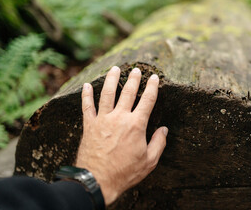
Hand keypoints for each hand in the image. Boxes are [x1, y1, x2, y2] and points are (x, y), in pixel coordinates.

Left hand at [76, 66, 167, 205]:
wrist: (97, 180)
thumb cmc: (125, 172)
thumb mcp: (149, 161)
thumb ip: (159, 143)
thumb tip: (164, 129)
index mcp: (136, 125)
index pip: (147, 100)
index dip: (152, 87)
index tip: (154, 78)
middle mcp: (119, 117)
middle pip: (128, 93)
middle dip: (134, 79)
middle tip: (137, 69)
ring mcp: (103, 120)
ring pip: (107, 94)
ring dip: (112, 80)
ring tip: (115, 69)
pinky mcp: (89, 126)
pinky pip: (87, 106)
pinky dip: (86, 95)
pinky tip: (87, 85)